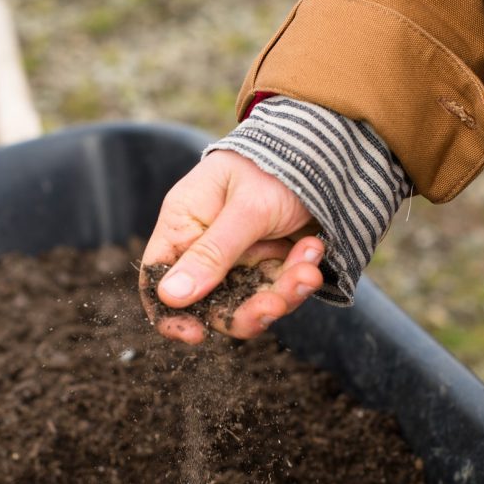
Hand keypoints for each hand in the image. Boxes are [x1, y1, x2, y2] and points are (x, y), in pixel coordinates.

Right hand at [140, 150, 324, 343]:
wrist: (324, 149)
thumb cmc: (273, 165)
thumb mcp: (245, 209)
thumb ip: (212, 253)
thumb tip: (170, 297)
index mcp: (184, 223)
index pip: (159, 278)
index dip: (170, 313)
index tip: (196, 335)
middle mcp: (207, 244)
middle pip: (212, 301)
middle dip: (247, 309)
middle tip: (276, 304)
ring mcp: (241, 256)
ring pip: (251, 300)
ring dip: (283, 292)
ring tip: (309, 271)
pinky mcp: (271, 261)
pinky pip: (280, 288)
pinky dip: (300, 275)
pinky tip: (314, 249)